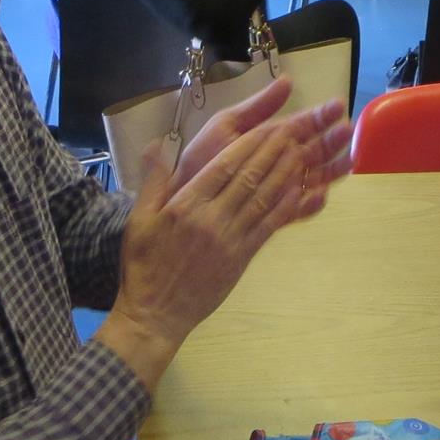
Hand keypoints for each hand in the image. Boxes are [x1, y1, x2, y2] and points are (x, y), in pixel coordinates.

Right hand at [108, 97, 344, 352]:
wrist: (154, 314)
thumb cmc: (143, 265)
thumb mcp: (138, 220)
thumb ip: (152, 181)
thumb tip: (156, 144)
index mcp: (185, 205)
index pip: (224, 165)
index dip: (249, 144)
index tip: (267, 125)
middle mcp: (211, 218)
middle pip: (248, 177)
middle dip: (273, 151)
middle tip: (294, 129)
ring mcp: (229, 238)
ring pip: (262, 198)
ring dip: (284, 173)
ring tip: (302, 151)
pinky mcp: (241, 257)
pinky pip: (267, 227)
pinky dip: (285, 207)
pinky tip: (299, 191)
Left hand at [170, 74, 352, 195]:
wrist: (179, 199)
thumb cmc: (203, 161)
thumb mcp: (227, 125)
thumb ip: (258, 107)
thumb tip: (288, 80)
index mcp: (268, 139)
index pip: (301, 125)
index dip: (320, 115)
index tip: (337, 104)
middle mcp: (277, 163)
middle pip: (313, 151)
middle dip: (332, 140)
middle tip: (348, 131)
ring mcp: (277, 189)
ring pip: (313, 179)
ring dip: (331, 170)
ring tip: (347, 162)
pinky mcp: (273, 215)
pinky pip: (297, 210)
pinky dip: (310, 204)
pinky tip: (320, 196)